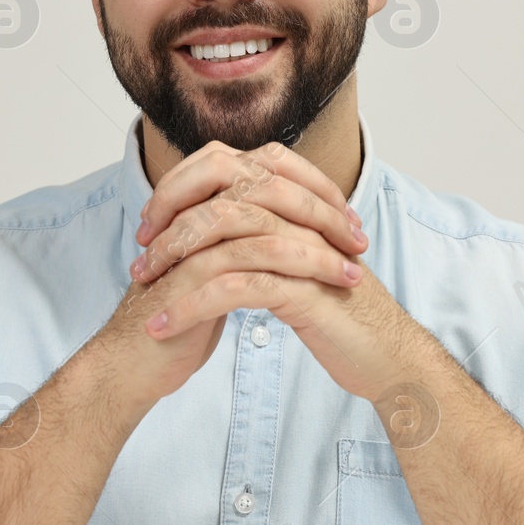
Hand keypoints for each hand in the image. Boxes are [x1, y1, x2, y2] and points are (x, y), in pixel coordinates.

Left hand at [127, 140, 439, 406]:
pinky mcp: (304, 287)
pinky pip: (234, 287)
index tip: (149, 226)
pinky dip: (191, 305)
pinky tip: (164, 326)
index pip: (226, 168)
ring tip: (142, 292)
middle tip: (139, 258)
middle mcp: (301, 215)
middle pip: (221, 193)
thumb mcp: (294, 264)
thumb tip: (211, 224)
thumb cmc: (337, 314)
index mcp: (296, 203)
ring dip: (172, 264)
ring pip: (222, 236)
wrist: (385, 356)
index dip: (180, 189)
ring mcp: (305, 246)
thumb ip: (261, 237)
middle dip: (170, 223)